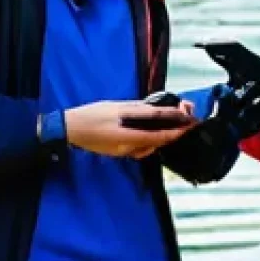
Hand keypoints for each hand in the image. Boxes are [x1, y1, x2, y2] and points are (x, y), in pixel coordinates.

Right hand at [64, 100, 196, 158]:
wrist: (71, 130)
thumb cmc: (91, 116)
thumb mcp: (115, 108)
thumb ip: (136, 110)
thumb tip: (154, 109)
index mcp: (127, 137)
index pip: (158, 134)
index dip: (175, 129)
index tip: (189, 124)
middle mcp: (128, 148)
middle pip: (156, 142)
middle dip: (173, 132)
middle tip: (187, 124)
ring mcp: (123, 152)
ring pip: (149, 146)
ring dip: (162, 137)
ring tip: (174, 126)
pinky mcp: (119, 152)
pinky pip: (140, 148)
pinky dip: (150, 141)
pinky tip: (153, 134)